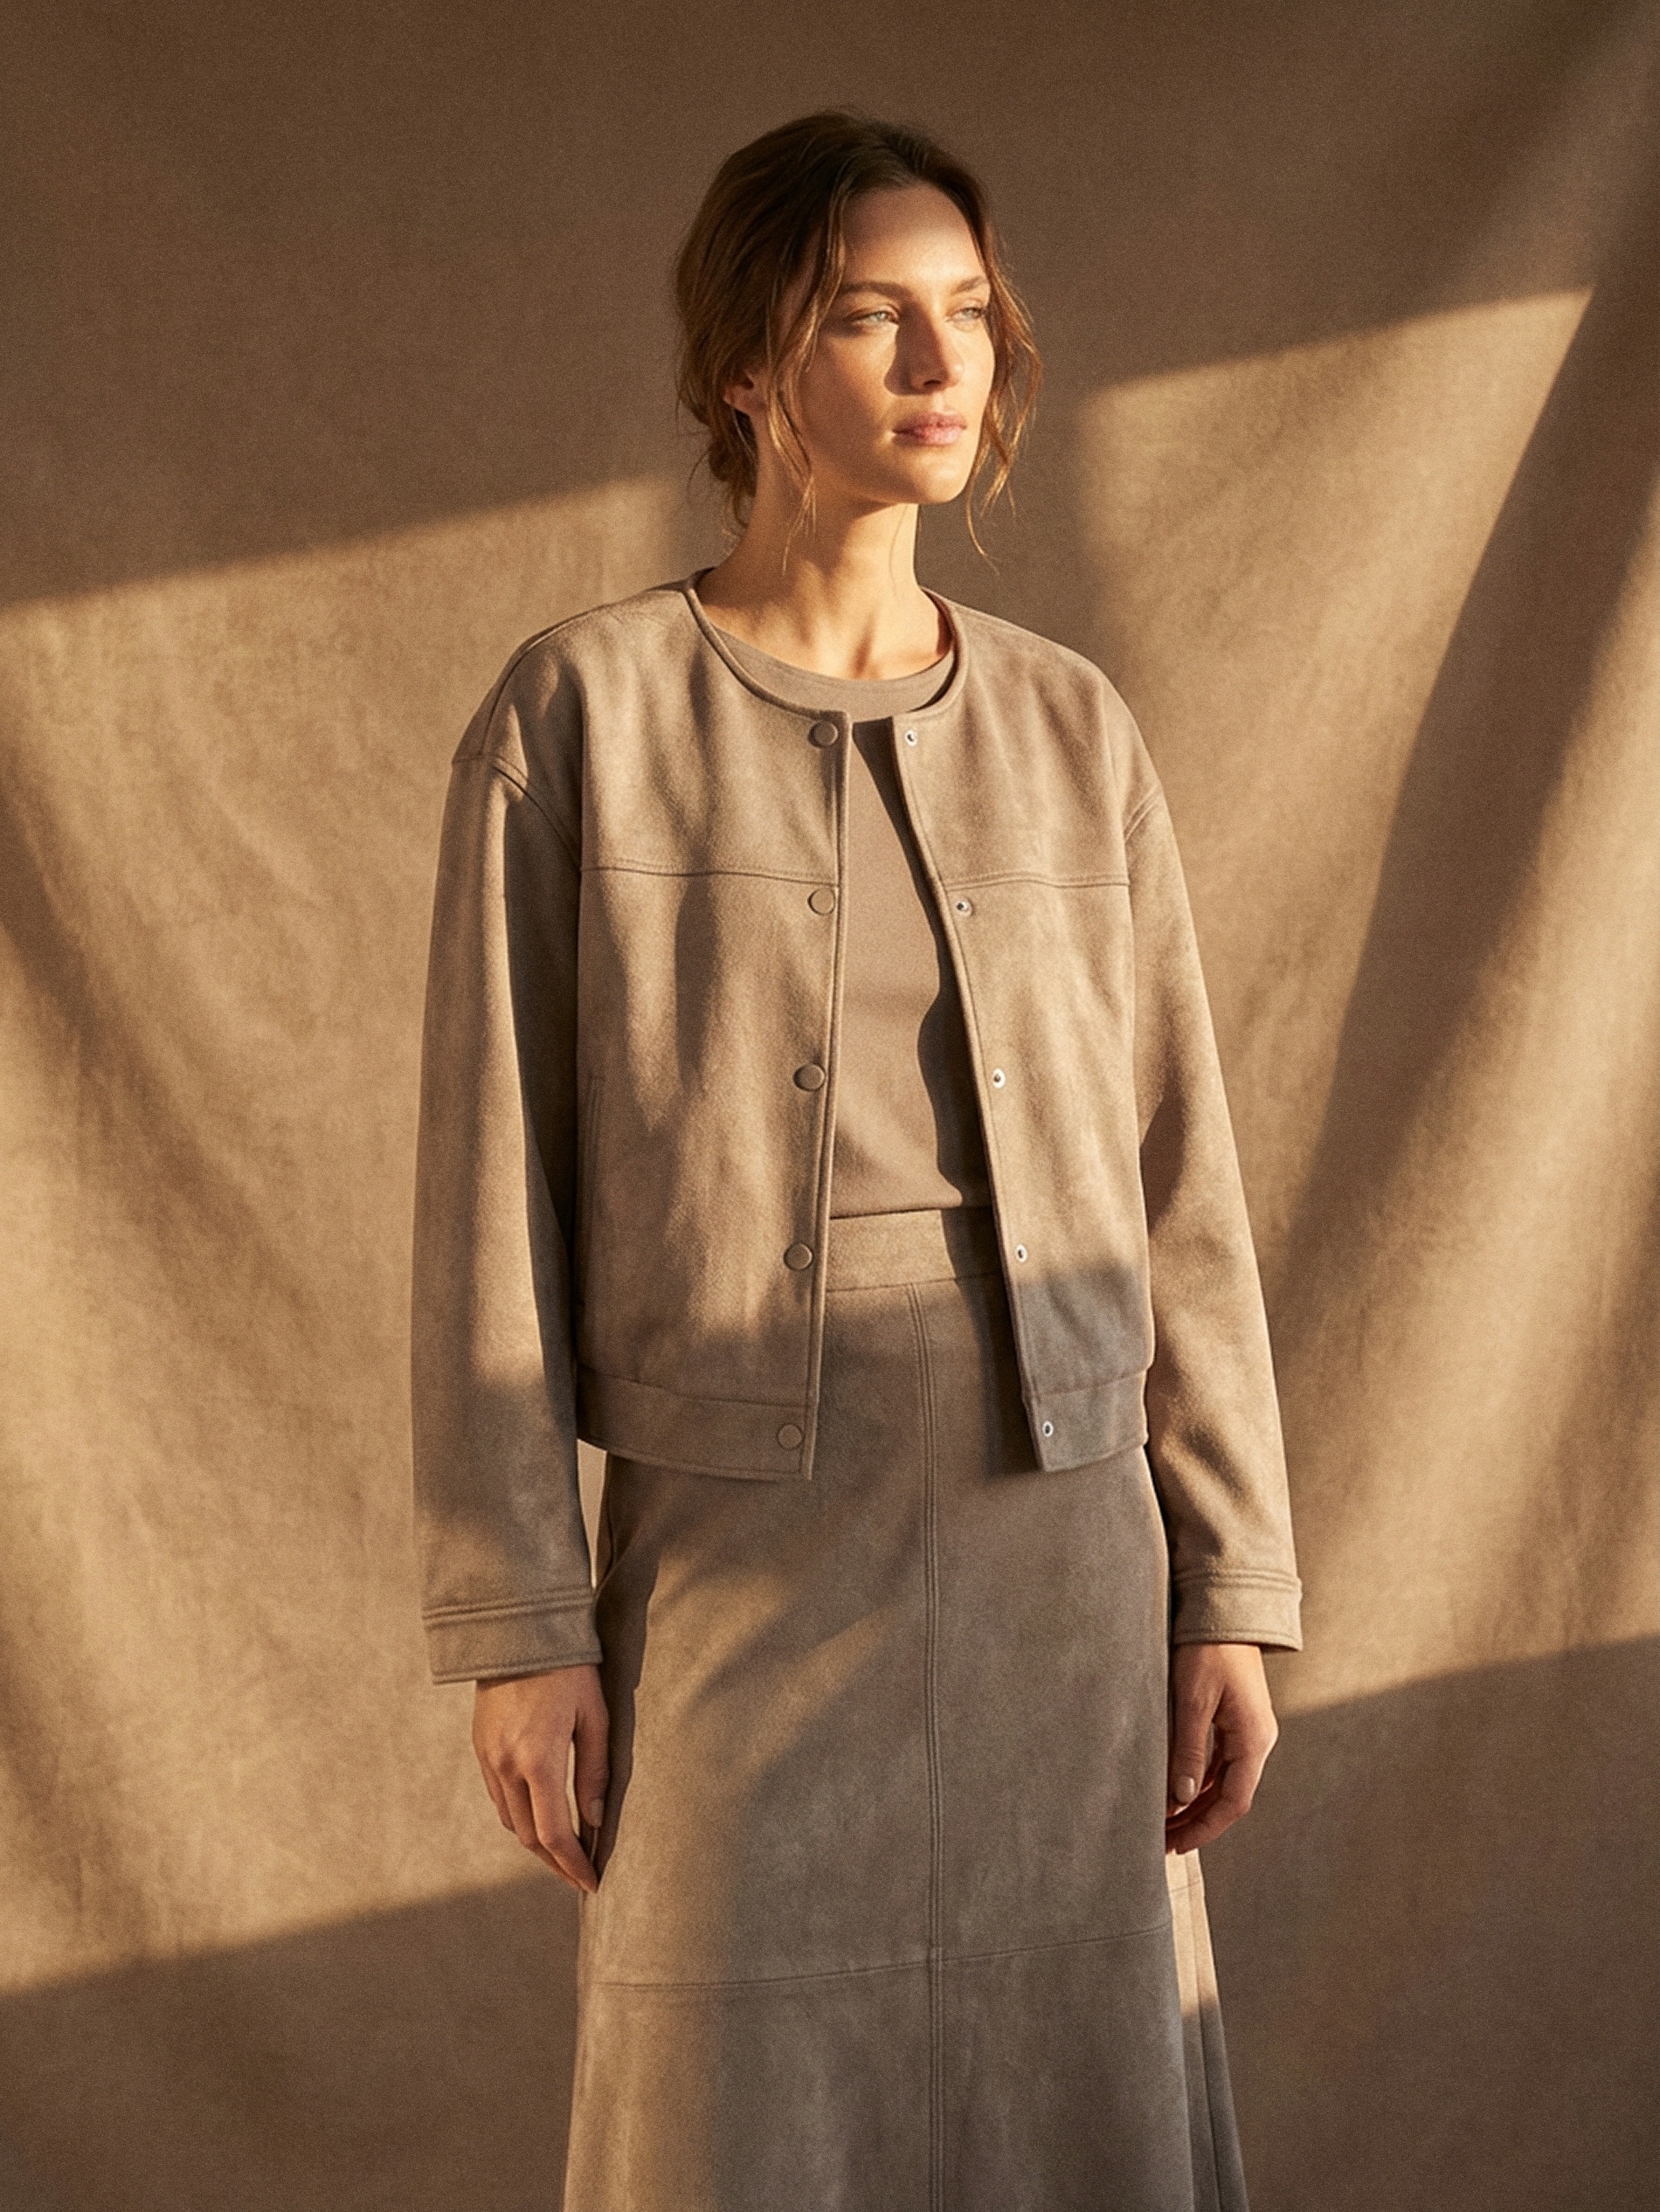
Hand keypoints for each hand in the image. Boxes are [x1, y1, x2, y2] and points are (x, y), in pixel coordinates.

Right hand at [472, 1664, 609, 1893]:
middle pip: (529, 1837)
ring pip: (510, 1820)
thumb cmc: (568, 1668)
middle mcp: (506, 1766)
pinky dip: (520, 1815)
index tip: (593, 1883)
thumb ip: (595, 1771)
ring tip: (566, 1848)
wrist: (518, 1629)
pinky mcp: (481, 1747)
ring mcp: (488, 1758)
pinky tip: (541, 1813)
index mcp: (538, 1760)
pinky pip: (498, 1797)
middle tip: (582, 1874)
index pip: (554, 1834)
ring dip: (537, 1841)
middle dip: (556, 1862)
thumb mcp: (594, 1716)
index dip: (574, 1866)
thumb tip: (598, 1821)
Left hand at [1165, 1642, 1278, 1853]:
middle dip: (1197, 1821)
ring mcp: (1248, 1730)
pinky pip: (1220, 1762)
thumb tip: (1179, 1798)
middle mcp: (1257, 1740)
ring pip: (1223, 1781)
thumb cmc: (1208, 1650)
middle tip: (1163, 1841)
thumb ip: (1188, 1750)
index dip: (1204, 1828)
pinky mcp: (1236, 1719)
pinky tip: (1176, 1790)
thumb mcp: (1193, 1700)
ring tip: (1165, 1822)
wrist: (1224, 1610)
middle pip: (1229, 1796)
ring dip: (1196, 1803)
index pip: (1233, 1802)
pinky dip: (1198, 1780)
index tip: (1176, 1845)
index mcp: (1253, 1740)